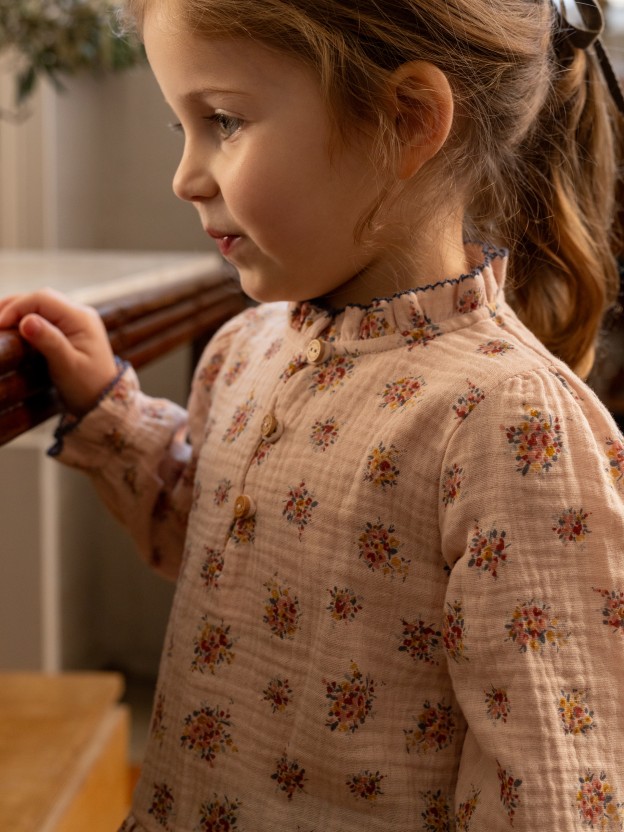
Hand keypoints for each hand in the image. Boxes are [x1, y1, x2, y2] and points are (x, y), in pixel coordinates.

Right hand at [0, 289, 118, 415]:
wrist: (105, 399)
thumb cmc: (88, 386)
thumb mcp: (67, 366)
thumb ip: (49, 342)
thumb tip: (26, 321)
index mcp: (81, 318)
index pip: (42, 299)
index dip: (17, 308)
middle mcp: (80, 314)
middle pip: (41, 298)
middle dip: (14, 307)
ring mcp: (76, 320)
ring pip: (41, 305)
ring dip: (18, 311)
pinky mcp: (70, 329)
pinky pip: (45, 316)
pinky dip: (27, 319)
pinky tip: (13, 328)